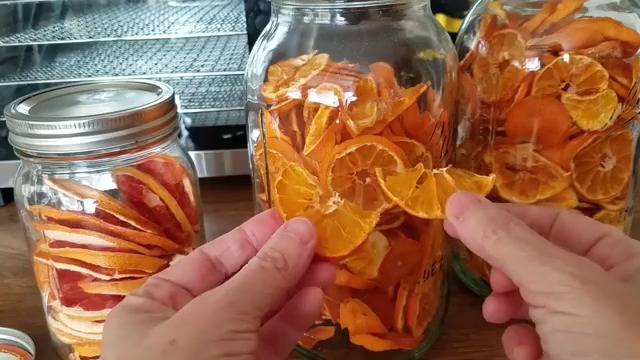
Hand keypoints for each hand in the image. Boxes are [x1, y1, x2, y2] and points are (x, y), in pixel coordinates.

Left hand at [102, 209, 335, 359]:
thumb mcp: (219, 317)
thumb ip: (263, 273)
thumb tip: (300, 228)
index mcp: (152, 309)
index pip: (206, 262)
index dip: (247, 237)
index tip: (285, 216)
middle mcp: (182, 332)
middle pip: (239, 285)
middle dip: (279, 261)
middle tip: (319, 237)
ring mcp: (217, 358)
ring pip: (261, 314)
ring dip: (295, 288)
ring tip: (329, 263)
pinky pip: (271, 342)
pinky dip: (295, 319)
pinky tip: (317, 295)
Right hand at [444, 192, 639, 359]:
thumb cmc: (613, 344)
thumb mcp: (560, 284)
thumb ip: (507, 241)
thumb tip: (456, 200)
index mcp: (622, 259)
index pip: (554, 222)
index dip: (507, 220)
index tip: (461, 222)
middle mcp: (607, 289)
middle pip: (538, 262)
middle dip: (506, 270)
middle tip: (485, 277)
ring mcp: (590, 328)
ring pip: (533, 302)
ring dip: (508, 308)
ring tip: (496, 315)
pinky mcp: (572, 357)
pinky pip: (538, 339)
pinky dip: (523, 344)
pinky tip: (524, 354)